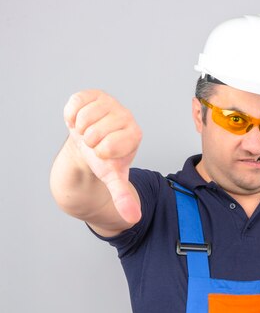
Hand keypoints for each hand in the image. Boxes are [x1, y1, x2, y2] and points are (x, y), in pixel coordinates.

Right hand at [63, 89, 141, 223]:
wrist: (90, 142)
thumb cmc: (104, 160)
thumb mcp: (113, 178)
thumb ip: (122, 196)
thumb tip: (133, 219)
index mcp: (134, 135)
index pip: (109, 146)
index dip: (99, 153)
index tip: (104, 153)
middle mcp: (126, 116)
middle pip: (95, 132)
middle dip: (89, 142)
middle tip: (94, 142)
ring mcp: (111, 103)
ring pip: (85, 118)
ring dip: (80, 129)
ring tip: (87, 133)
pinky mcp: (94, 94)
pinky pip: (76, 102)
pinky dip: (71, 115)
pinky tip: (79, 121)